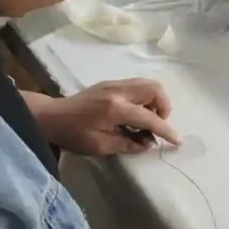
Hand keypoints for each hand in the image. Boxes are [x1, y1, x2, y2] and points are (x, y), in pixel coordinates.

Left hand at [25, 80, 181, 156]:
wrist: (51, 116)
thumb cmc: (73, 135)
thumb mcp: (100, 146)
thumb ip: (127, 144)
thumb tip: (148, 144)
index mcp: (115, 108)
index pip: (149, 118)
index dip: (166, 131)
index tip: (177, 141)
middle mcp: (119, 91)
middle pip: (155, 90)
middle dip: (164, 108)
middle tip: (156, 125)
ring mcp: (115, 83)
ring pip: (148, 84)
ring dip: (155, 101)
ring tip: (146, 119)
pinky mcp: (111, 83)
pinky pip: (138, 85)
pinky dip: (145, 97)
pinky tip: (135, 113)